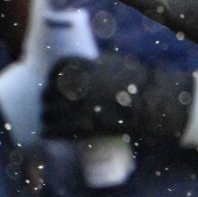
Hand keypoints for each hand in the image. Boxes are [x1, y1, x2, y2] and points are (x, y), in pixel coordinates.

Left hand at [42, 54, 193, 140]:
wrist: (149, 102)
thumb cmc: (136, 81)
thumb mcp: (112, 63)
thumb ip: (92, 65)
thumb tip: (80, 70)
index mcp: (81, 68)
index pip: (55, 71)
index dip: (53, 79)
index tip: (55, 85)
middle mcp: (72, 86)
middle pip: (48, 94)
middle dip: (49, 100)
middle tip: (52, 106)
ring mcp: (74, 108)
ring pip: (48, 114)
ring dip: (48, 117)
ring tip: (51, 121)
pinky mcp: (78, 127)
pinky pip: (53, 130)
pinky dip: (50, 132)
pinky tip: (49, 133)